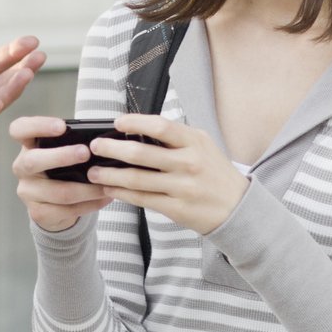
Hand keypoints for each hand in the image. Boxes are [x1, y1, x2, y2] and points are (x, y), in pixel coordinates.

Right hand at [9, 115, 110, 232]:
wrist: (53, 204)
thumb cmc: (61, 168)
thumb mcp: (61, 151)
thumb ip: (72, 143)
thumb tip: (101, 140)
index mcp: (27, 145)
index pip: (19, 129)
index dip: (38, 126)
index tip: (62, 126)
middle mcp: (22, 167)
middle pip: (33, 161)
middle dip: (61, 156)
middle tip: (85, 153)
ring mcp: (27, 191)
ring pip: (58, 192)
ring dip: (86, 188)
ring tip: (106, 183)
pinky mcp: (38, 212)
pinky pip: (66, 210)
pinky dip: (90, 204)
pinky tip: (104, 197)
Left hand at [84, 114, 248, 235]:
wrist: (238, 208)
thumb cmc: (214, 172)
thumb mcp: (203, 146)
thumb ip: (175, 137)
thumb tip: (137, 130)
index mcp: (195, 142)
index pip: (160, 127)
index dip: (135, 122)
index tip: (116, 122)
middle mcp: (189, 163)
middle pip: (141, 154)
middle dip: (112, 149)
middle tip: (94, 147)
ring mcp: (182, 188)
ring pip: (136, 179)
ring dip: (110, 175)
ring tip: (94, 172)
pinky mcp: (176, 208)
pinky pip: (142, 199)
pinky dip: (122, 193)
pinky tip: (110, 189)